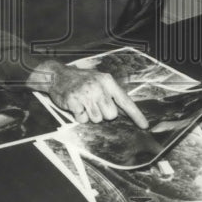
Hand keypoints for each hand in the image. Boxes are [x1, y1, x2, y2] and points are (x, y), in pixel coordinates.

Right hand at [28, 60, 147, 127]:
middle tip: (93, 104)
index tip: (145, 126)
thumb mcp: (98, 80)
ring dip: (90, 115)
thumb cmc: (80, 80)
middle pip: (111, 115)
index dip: (136, 115)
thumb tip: (122, 113)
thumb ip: (110, 94)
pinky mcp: (74, 101)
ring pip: (97, 119)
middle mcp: (98, 86)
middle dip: (103, 114)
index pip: (125, 100)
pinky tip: (75, 105)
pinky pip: (82, 120)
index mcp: (107, 81)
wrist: (56, 74)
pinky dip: (78, 116)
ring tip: (83, 103)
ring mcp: (86, 93)